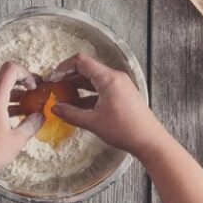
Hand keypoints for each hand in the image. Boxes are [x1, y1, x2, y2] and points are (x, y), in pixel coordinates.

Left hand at [0, 62, 44, 181]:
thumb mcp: (16, 140)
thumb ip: (31, 125)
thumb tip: (40, 116)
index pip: (10, 69)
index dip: (26, 73)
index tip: (34, 87)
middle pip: (5, 79)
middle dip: (23, 85)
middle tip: (36, 96)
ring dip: (15, 96)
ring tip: (29, 109)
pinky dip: (6, 105)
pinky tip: (15, 119)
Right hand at [47, 53, 163, 157]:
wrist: (150, 142)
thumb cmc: (126, 130)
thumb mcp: (93, 122)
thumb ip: (71, 114)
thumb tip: (55, 109)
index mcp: (108, 79)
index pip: (81, 61)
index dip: (63, 68)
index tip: (53, 78)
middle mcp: (115, 78)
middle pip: (86, 69)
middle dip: (68, 77)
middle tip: (55, 87)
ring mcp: (120, 86)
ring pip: (93, 80)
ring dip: (78, 87)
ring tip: (63, 97)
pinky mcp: (122, 95)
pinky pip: (101, 89)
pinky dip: (88, 95)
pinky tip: (78, 106)